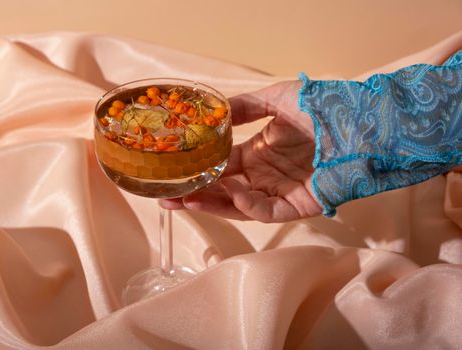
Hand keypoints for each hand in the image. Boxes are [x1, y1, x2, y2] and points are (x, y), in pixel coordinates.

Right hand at [160, 81, 322, 222]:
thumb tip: (214, 114)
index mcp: (257, 153)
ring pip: (238, 205)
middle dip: (194, 195)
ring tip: (184, 201)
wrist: (357, 120)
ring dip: (212, 204)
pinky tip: (234, 192)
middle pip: (222, 191)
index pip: (220, 167)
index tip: (171, 173)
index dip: (196, 171)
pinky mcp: (296, 206)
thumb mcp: (275, 100)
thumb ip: (244, 107)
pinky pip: (266, 210)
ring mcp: (279, 192)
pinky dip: (249, 205)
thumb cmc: (319, 107)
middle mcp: (263, 175)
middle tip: (165, 198)